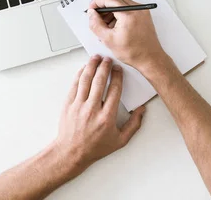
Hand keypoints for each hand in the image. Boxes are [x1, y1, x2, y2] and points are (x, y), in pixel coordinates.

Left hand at [54, 55, 144, 175]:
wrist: (71, 153)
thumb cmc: (95, 147)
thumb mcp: (120, 141)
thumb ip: (134, 125)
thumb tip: (141, 110)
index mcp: (107, 117)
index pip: (115, 90)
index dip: (118, 77)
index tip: (119, 69)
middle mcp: (92, 109)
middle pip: (100, 81)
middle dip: (105, 67)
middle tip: (108, 59)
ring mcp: (79, 106)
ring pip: (86, 80)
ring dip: (91, 66)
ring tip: (96, 58)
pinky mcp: (68, 105)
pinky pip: (74, 85)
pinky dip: (79, 74)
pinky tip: (84, 68)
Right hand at [87, 0, 169, 74]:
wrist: (150, 59)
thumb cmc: (134, 52)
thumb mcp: (108, 40)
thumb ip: (96, 24)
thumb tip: (91, 14)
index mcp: (129, 14)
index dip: (97, 2)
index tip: (91, 7)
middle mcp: (138, 10)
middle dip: (103, 6)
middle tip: (96, 15)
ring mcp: (142, 11)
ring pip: (121, 2)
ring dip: (111, 10)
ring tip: (105, 24)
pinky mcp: (144, 15)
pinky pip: (128, 8)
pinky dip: (119, 13)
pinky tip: (114, 25)